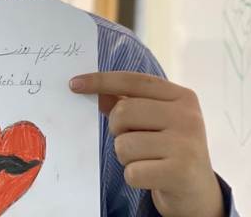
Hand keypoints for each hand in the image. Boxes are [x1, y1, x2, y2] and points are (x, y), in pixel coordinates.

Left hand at [69, 72, 223, 216]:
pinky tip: (151, 176)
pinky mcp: (180, 172)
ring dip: (125, 156)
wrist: (197, 191)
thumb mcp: (154, 121)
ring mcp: (186, 144)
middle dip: (117, 129)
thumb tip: (97, 92)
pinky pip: (132, 171)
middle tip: (133, 139)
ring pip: (123, 144)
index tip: (74, 84)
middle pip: (122, 113)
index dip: (101, 80)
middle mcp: (188, 117)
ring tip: (146, 160)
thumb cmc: (168, 148)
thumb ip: (128, 103)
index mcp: (182, 97)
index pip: (133, 81)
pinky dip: (133, 176)